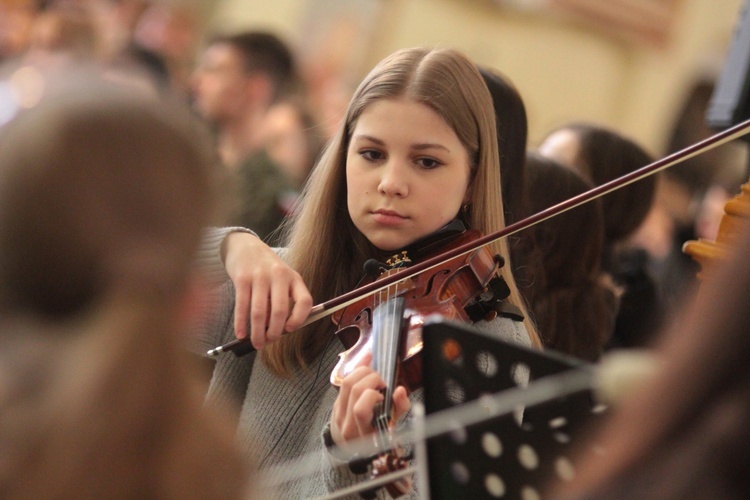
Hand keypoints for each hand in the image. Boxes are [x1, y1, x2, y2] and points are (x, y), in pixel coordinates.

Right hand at [222, 231, 312, 348]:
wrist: (245, 246)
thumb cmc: (266, 268)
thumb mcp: (281, 279)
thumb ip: (282, 300)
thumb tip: (277, 331)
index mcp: (294, 278)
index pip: (305, 301)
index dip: (299, 319)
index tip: (289, 330)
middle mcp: (279, 276)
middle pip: (280, 311)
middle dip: (274, 332)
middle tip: (269, 342)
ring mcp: (260, 276)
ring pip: (260, 312)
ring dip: (258, 332)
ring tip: (256, 343)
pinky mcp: (242, 278)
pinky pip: (242, 306)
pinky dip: (241, 324)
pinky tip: (240, 334)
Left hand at [330, 353, 409, 447]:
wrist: (353, 444)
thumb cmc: (377, 433)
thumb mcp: (391, 425)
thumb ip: (399, 408)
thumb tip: (400, 390)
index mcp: (364, 433)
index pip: (360, 410)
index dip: (372, 396)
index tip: (383, 396)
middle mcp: (348, 424)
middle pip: (355, 390)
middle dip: (372, 378)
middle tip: (381, 382)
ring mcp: (339, 414)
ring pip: (347, 382)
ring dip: (362, 372)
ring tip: (373, 377)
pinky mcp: (335, 404)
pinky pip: (343, 382)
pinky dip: (356, 373)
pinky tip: (365, 372)